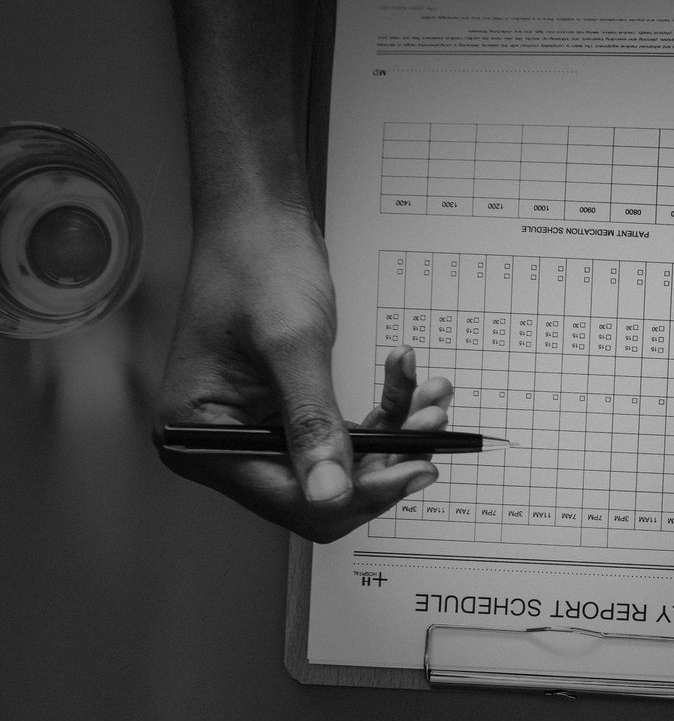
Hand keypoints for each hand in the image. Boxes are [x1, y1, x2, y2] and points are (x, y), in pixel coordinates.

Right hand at [155, 202, 449, 540]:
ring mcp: (256, 430)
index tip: (413, 469)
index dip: (355, 493)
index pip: (288, 499)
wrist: (260, 221)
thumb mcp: (292, 345)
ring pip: (343, 463)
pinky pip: (345, 433)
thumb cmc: (257, 264)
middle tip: (429, 430)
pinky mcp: (287, 413)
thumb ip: (311, 423)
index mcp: (196, 437)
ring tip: (429, 398)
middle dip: (382, 462)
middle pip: (320, 491)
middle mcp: (223, 443)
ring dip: (394, 434)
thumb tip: (331, 494)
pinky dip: (385, 413)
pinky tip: (411, 384)